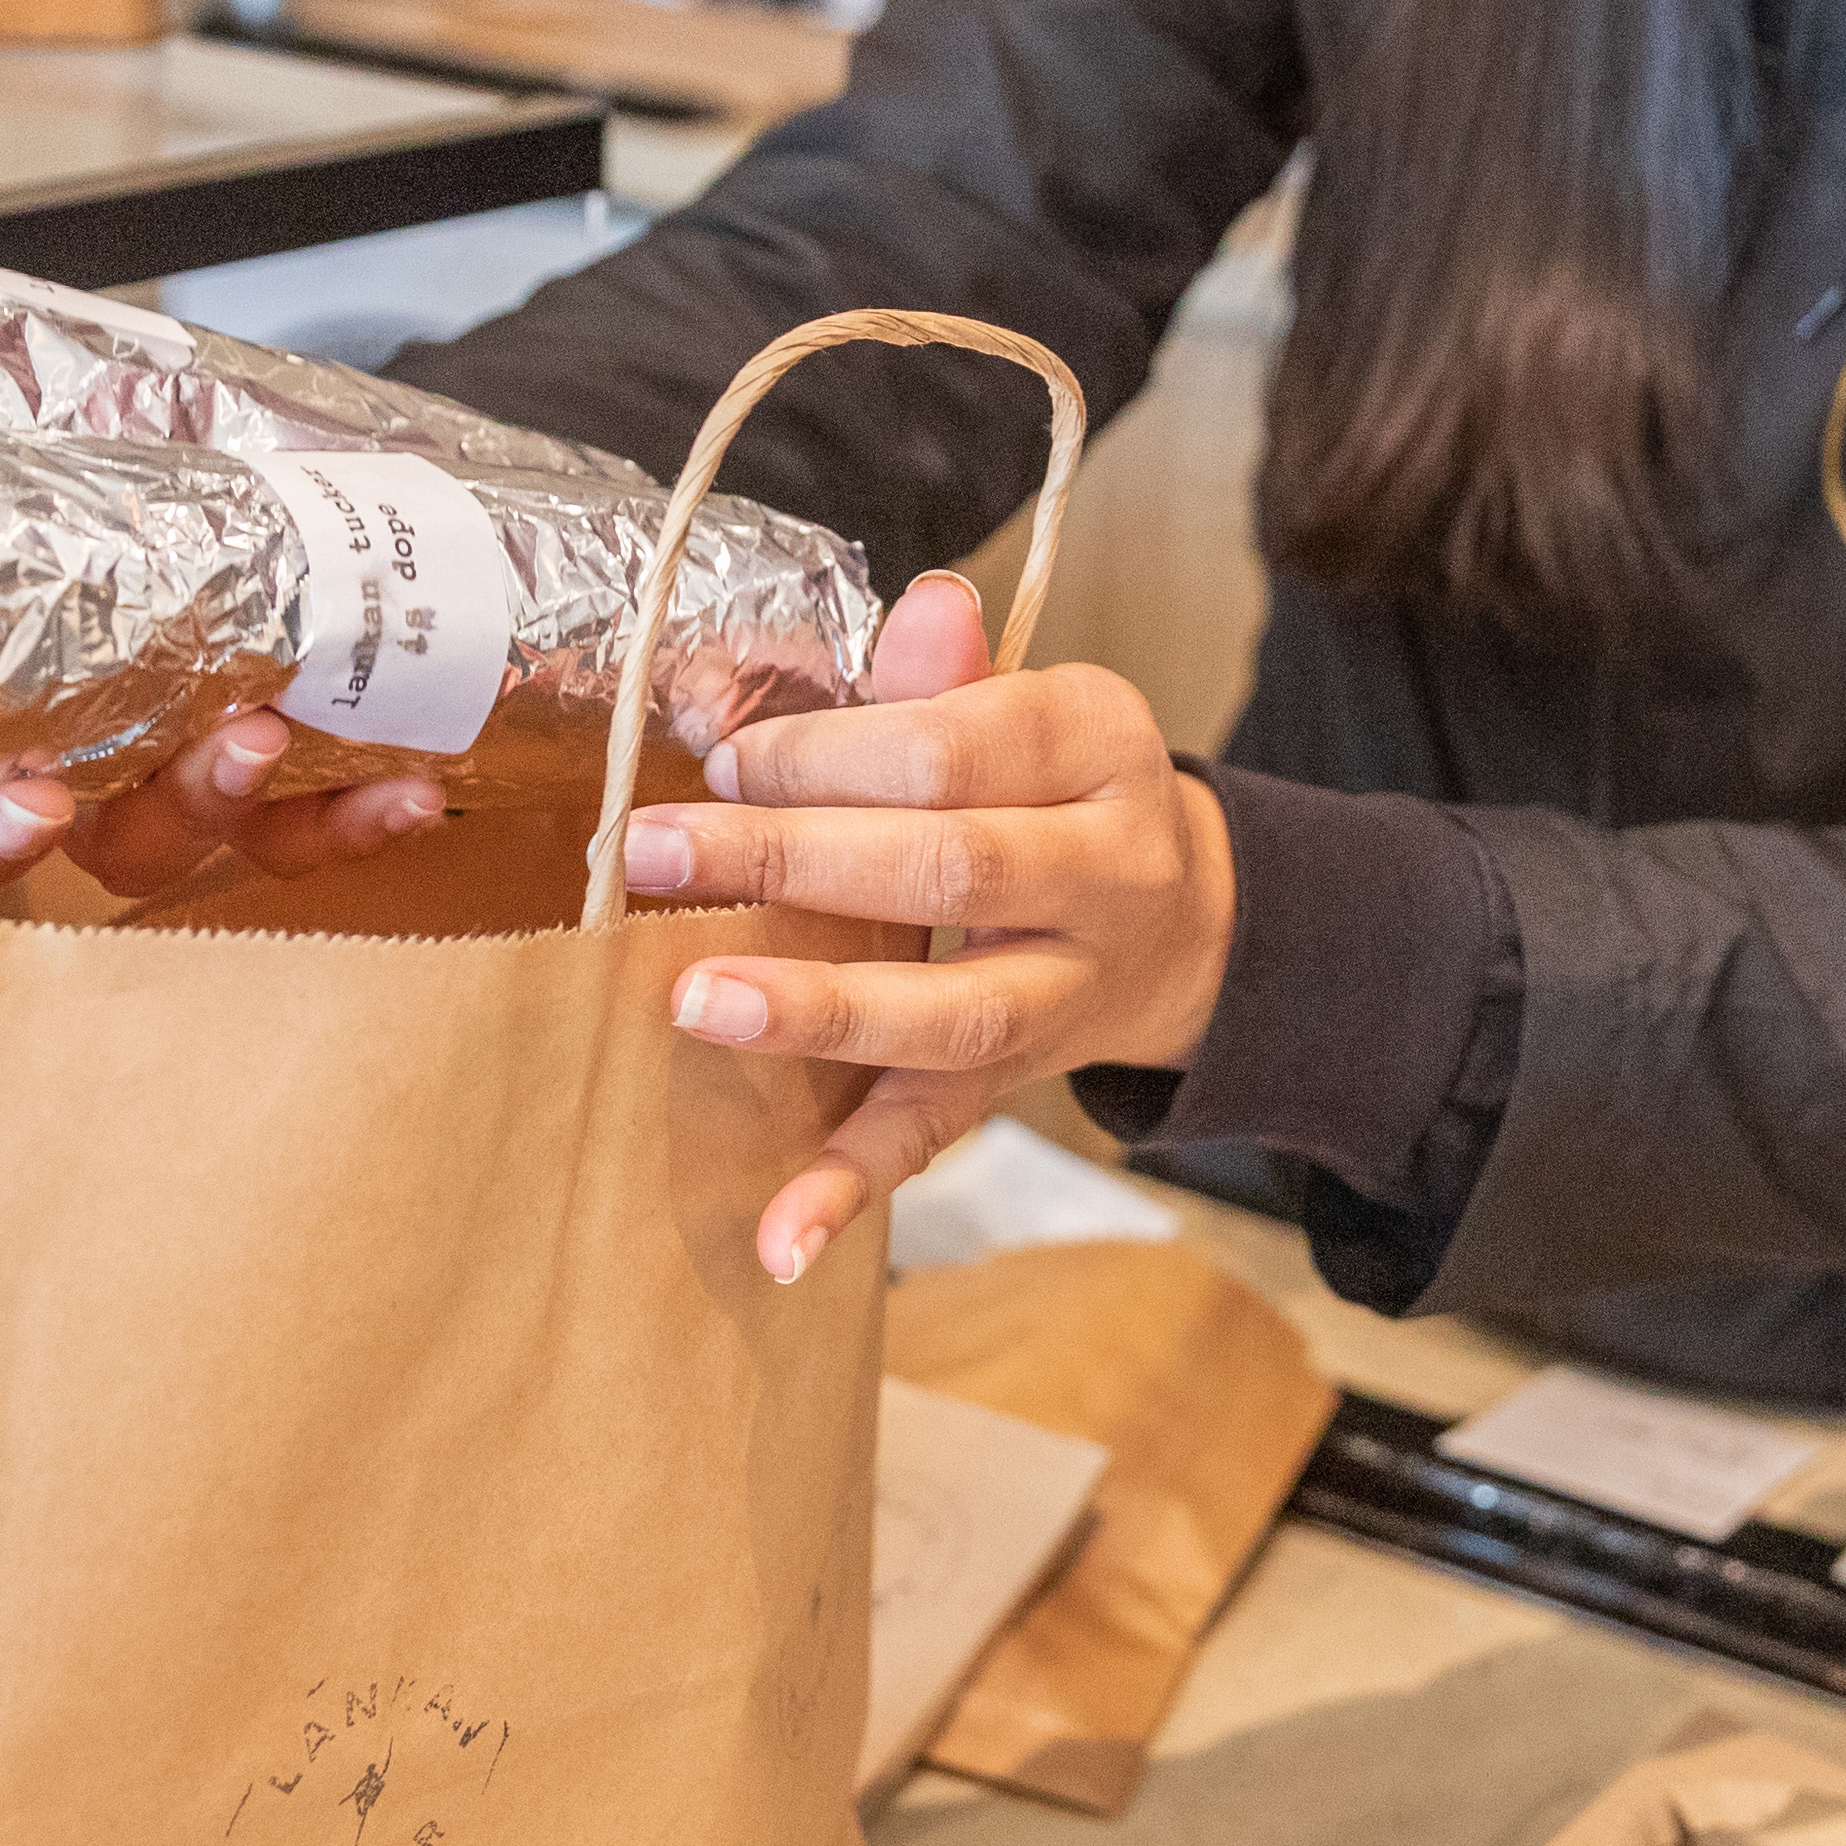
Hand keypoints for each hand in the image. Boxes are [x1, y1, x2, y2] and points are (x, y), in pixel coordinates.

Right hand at [0, 168, 444, 904]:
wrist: (183, 477)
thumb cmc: (57, 475)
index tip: (25, 795)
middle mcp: (78, 773)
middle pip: (88, 854)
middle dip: (147, 816)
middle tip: (211, 749)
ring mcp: (180, 785)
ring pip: (202, 843)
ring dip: (241, 804)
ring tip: (278, 730)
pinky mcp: (280, 782)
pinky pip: (315, 832)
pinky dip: (357, 817)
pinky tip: (410, 780)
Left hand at [619, 574, 1233, 1284]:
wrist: (1189, 920)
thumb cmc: (1059, 792)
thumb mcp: (1028, 711)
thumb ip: (947, 677)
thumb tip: (923, 607)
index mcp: (1098, 747)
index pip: (957, 747)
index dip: (833, 754)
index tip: (724, 758)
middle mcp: (1107, 870)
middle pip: (951, 868)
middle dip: (794, 857)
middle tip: (657, 852)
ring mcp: (1074, 988)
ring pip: (954, 1009)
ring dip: (822, 1011)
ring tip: (701, 1003)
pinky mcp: (1023, 1078)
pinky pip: (940, 1135)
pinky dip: (854, 1188)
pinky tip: (778, 1237)